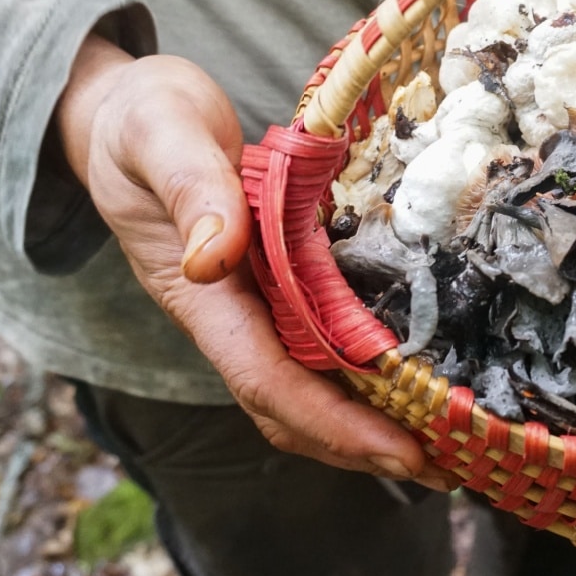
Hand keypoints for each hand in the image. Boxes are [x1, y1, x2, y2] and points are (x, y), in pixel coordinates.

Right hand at [55, 34, 452, 488]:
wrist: (126, 111)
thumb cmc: (144, 121)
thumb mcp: (160, 136)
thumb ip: (188, 189)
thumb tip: (213, 258)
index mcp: (199, 296)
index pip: (266, 381)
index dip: (332, 423)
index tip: (398, 449)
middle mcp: (229, 315)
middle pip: (294, 407)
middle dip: (364, 446)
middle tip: (450, 465)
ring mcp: (253, 306)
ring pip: (311, 387)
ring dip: (372, 422)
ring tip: (448, 443)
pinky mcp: (278, 286)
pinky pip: (323, 346)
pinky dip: (369, 374)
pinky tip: (421, 377)